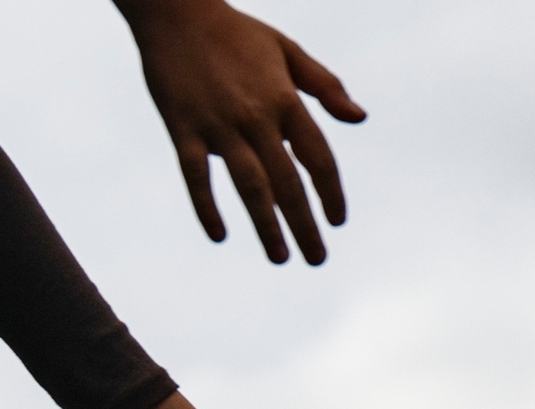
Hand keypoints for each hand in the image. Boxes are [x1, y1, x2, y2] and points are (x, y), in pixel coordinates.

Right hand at [114, 0, 364, 263]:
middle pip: (288, 183)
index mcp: (285, 100)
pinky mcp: (181, 127)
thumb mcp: (288, 51)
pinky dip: (206, 206)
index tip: (338, 221)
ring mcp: (217, 124)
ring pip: (248, 185)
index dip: (331, 193)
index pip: (318, 158)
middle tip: (317, 258)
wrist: (174, 9)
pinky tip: (220, 236)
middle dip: (305, 225)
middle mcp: (255, 117)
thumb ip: (325, 86)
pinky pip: (195, 175)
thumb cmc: (236, 33)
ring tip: (279, 258)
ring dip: (266, 226)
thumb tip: (359, 118)